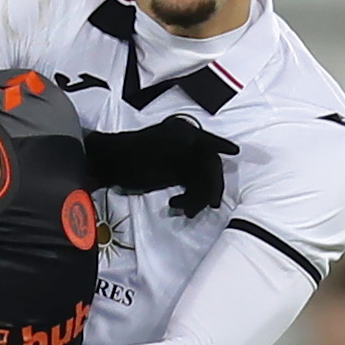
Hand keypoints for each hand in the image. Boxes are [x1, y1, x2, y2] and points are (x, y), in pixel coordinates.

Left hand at [85, 116, 238, 217]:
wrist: (109, 164)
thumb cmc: (131, 154)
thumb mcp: (160, 150)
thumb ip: (187, 152)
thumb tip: (212, 159)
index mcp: (183, 134)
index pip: (210, 143)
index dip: (222, 146)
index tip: (234, 152)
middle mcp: (185, 146)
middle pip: (208, 166)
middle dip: (210, 186)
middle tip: (210, 204)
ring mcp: (180, 162)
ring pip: (200, 180)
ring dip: (198, 197)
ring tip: (187, 211)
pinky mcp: (174, 176)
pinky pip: (190, 186)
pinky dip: (189, 198)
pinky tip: (178, 206)